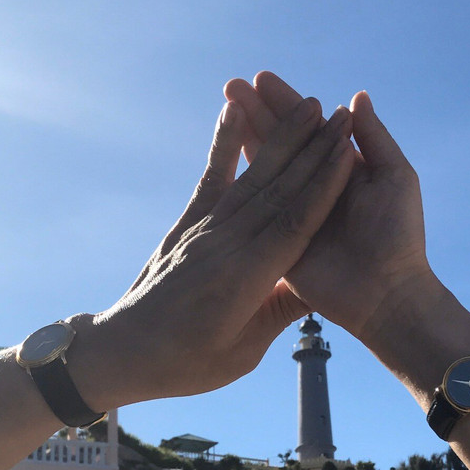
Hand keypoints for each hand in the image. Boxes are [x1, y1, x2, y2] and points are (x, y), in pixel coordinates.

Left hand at [76, 97, 354, 406]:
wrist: (122, 350)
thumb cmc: (186, 363)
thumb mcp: (242, 353)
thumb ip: (279, 313)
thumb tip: (322, 286)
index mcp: (244, 281)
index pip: (294, 226)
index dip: (323, 187)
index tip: (348, 152)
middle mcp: (225, 246)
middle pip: (279, 191)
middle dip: (313, 151)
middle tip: (341, 116)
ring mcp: (203, 230)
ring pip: (252, 178)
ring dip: (282, 139)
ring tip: (308, 106)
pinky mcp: (187, 223)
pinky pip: (210, 176)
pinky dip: (224, 143)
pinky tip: (235, 111)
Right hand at [224, 72, 434, 339]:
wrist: (386, 291)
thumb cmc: (398, 233)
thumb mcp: (394, 177)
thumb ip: (373, 138)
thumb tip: (355, 97)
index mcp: (343, 168)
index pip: (310, 127)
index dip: (286, 103)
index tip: (262, 78)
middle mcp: (316, 185)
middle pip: (282, 140)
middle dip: (257, 112)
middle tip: (231, 85)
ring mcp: (294, 210)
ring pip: (266, 164)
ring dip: (245, 134)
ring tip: (225, 104)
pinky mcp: (278, 237)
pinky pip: (258, 202)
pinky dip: (242, 175)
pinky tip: (226, 150)